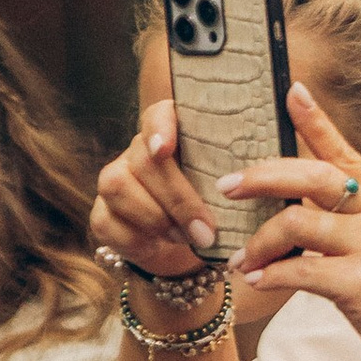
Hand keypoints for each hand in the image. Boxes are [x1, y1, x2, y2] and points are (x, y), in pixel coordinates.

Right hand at [92, 103, 224, 289]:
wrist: (186, 242)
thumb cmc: (213, 205)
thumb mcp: (230, 186)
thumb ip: (239, 172)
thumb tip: (258, 173)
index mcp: (172, 135)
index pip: (159, 115)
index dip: (160, 127)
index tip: (165, 148)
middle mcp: (136, 151)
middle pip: (144, 161)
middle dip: (177, 200)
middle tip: (206, 231)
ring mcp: (113, 180)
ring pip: (118, 189)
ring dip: (156, 219)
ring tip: (184, 237)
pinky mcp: (101, 213)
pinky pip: (108, 222)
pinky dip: (138, 240)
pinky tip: (158, 245)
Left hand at [228, 85, 360, 360]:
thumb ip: (348, 221)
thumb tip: (295, 210)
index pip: (344, 152)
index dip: (317, 121)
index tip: (292, 91)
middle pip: (313, 178)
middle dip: (263, 177)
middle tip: (228, 185)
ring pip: (298, 224)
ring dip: (259, 242)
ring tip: (241, 259)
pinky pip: (300, 270)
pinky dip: (271, 274)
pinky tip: (256, 280)